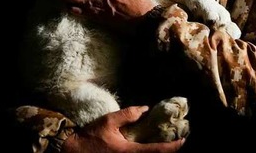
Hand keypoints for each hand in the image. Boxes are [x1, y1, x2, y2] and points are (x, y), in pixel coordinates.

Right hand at [61, 106, 185, 152]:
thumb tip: (145, 108)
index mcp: (128, 152)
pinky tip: (150, 146)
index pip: (156, 151)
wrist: (72, 152)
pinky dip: (147, 152)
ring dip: (157, 152)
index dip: (173, 147)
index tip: (184, 141)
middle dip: (168, 151)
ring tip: (168, 144)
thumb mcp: (108, 121)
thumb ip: (128, 114)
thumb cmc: (89, 138)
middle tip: (179, 141)